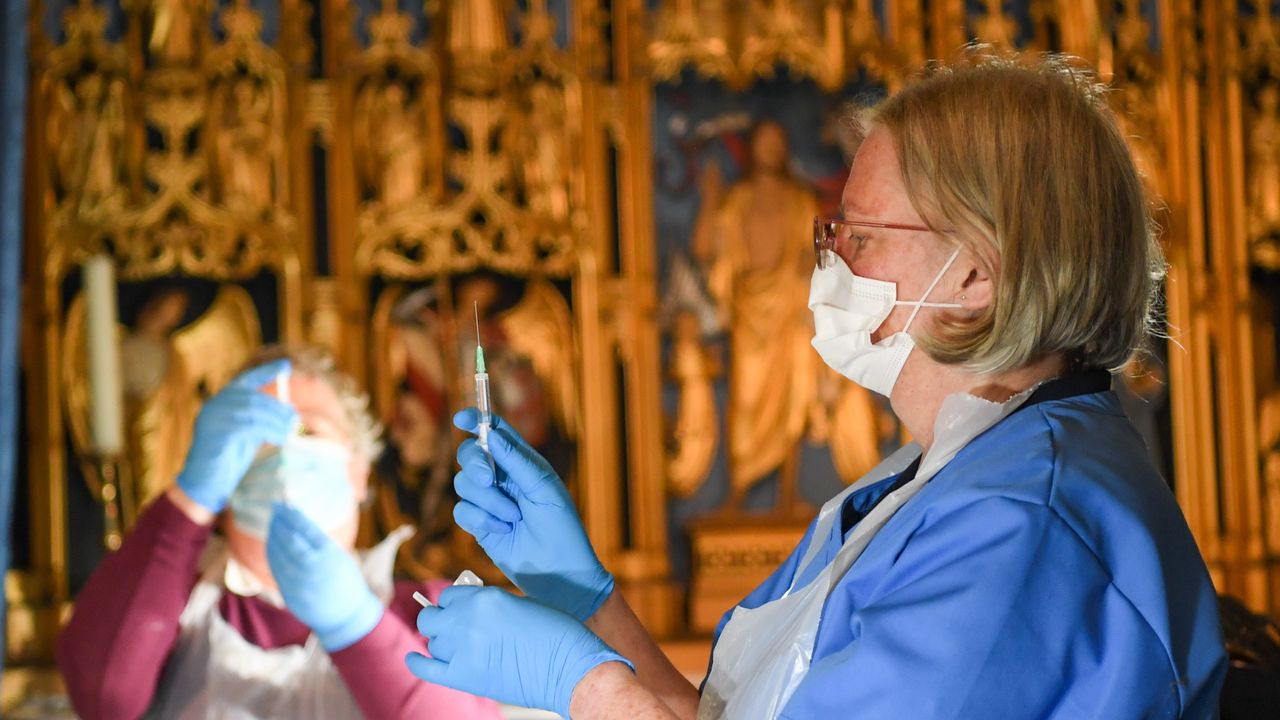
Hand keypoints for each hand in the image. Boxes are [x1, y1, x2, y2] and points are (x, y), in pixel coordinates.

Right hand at [175, 360, 297, 512]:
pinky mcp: (216, 430)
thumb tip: (289, 412)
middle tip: (294, 419)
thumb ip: (261, 419)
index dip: (267, 371)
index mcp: (222, 400)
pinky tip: (278, 439)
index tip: (287, 365)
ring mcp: (214, 416)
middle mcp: (215, 404)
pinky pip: (250, 425)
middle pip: (255, 397)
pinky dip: (269, 431)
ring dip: (276, 421)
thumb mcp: (248, 433)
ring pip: (254, 411)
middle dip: (278, 408)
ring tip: (289, 431)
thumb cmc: (229, 459)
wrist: (205, 483)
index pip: (247, 380)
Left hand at [266, 502, 382, 651]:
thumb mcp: (340, 557)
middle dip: (279, 524)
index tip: (282, 505)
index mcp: (329, 556)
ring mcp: (299, 584)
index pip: (304, 529)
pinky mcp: (289, 595)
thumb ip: (319, 543)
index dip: (291, 515)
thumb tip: (294, 523)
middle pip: (288, 541)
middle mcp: (312, 569)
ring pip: (278, 556)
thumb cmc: (346, 581)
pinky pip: (276, 570)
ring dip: (273, 538)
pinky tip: (272, 545)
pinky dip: (272, 555)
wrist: (346, 616)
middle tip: (274, 512)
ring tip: (273, 526)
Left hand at [405, 586, 630, 717]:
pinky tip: (414, 657)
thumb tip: (467, 611)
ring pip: (433, 643)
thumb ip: (488, 605)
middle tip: (452, 628)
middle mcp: (467, 620)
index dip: (453, 604)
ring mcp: (463, 649)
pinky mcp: (465, 677)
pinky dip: (417, 662)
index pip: (449, 596)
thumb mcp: (519, 604)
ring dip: (442, 644)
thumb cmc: (554, 633)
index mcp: (484, 598)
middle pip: (431, 618)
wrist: (569, 668)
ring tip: (460, 649)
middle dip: (439, 621)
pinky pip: (426, 668)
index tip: (459, 611)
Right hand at [452, 409, 613, 620]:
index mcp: (522, 462)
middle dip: (475, 464)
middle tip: (489, 479)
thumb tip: (490, 433)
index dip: (476, 420)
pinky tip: (502, 531)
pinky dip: (481, 520)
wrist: (559, 572)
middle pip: (469, 455)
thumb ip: (517, 460)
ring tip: (513, 518)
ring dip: (488, 501)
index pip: (494, 432)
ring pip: (463, 485)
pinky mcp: (479, 525)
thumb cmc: (561, 528)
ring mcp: (489, 501)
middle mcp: (503, 478)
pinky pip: (462, 512)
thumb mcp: (544, 489)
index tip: (461, 419)